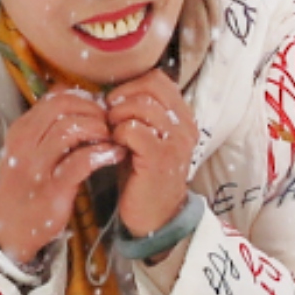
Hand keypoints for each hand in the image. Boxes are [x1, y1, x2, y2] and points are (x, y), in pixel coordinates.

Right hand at [0, 86, 121, 261]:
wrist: (9, 226)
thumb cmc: (25, 184)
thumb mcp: (27, 150)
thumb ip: (47, 127)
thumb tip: (75, 99)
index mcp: (21, 130)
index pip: (54, 98)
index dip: (83, 100)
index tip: (99, 111)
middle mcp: (25, 143)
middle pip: (62, 107)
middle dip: (93, 111)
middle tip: (109, 123)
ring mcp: (37, 166)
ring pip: (70, 129)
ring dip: (98, 130)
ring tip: (112, 138)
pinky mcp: (53, 188)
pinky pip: (81, 162)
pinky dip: (103, 154)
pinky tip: (115, 155)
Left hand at [101, 78, 199, 237]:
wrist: (154, 215)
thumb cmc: (142, 172)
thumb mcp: (144, 135)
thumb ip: (137, 110)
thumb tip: (109, 86)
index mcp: (183, 116)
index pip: (157, 78)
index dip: (131, 85)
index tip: (116, 103)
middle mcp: (185, 125)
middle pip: (149, 87)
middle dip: (121, 98)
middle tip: (110, 118)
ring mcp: (176, 141)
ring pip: (140, 106)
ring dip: (117, 117)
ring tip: (112, 134)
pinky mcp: (161, 158)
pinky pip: (133, 129)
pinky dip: (117, 134)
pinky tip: (115, 147)